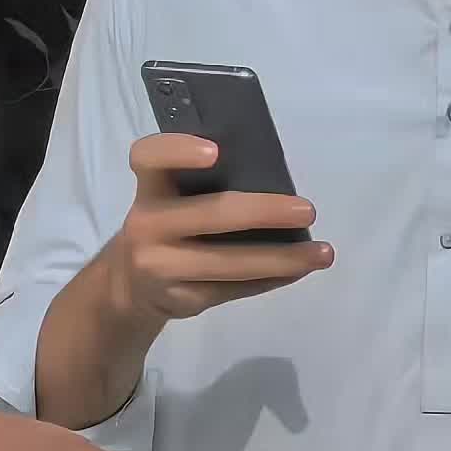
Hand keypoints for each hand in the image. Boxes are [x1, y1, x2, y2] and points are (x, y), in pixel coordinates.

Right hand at [112, 132, 333, 327]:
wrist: (128, 287)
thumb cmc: (166, 224)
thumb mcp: (167, 197)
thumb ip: (201, 184)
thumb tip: (276, 179)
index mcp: (149, 186)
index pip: (149, 157)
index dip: (178, 151)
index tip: (216, 151)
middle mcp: (147, 223)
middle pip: (210, 214)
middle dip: (263, 212)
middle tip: (306, 210)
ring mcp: (161, 266)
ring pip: (229, 263)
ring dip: (281, 258)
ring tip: (322, 254)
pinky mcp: (181, 299)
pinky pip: (234, 289)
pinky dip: (271, 279)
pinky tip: (299, 271)